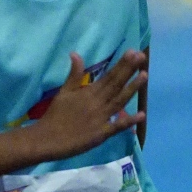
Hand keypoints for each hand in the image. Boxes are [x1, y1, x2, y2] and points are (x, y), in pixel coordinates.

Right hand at [29, 51, 145, 161]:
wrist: (47, 139)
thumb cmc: (55, 115)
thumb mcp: (63, 92)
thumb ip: (73, 74)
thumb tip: (75, 53)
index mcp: (88, 92)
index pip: (108, 75)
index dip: (121, 64)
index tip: (132, 52)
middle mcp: (97, 102)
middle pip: (116, 84)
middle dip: (129, 70)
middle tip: (141, 56)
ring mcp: (101, 118)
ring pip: (119, 101)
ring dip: (132, 88)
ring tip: (144, 75)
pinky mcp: (101, 134)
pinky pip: (117, 126)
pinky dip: (129, 121)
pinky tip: (142, 115)